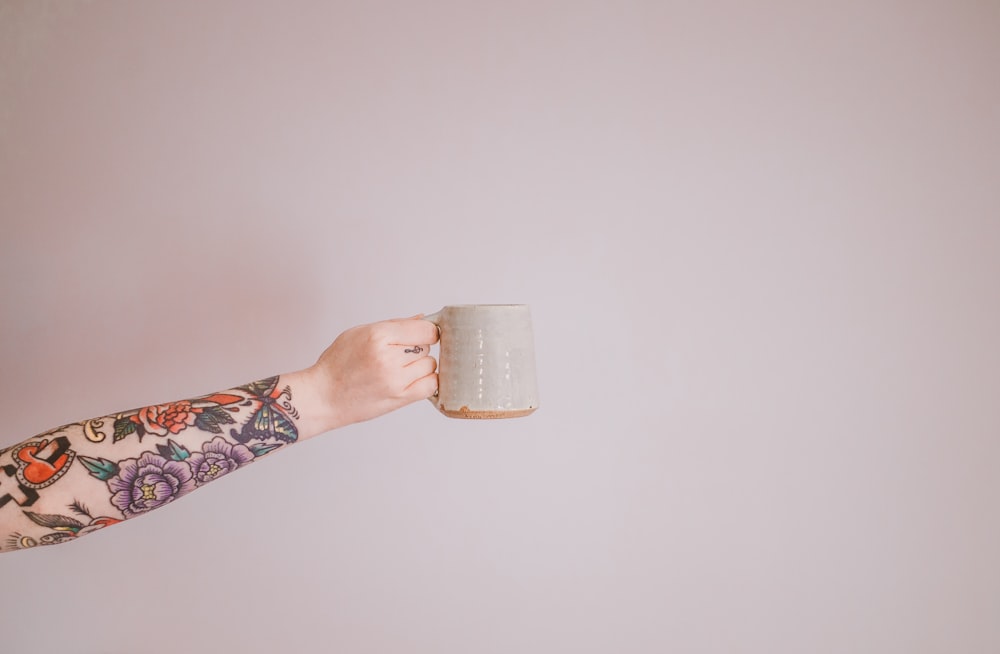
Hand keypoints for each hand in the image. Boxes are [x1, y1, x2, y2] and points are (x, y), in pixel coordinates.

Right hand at [305, 315, 439, 430]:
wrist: (323, 397)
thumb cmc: (337, 364)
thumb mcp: (358, 333)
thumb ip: (393, 324)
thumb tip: (422, 318)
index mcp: (378, 336)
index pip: (425, 329)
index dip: (426, 330)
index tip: (420, 334)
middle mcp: (389, 357)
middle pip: (427, 346)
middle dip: (417, 347)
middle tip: (399, 354)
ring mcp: (396, 380)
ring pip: (430, 365)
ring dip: (421, 365)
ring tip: (400, 368)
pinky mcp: (400, 398)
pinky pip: (431, 385)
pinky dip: (427, 381)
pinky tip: (413, 379)